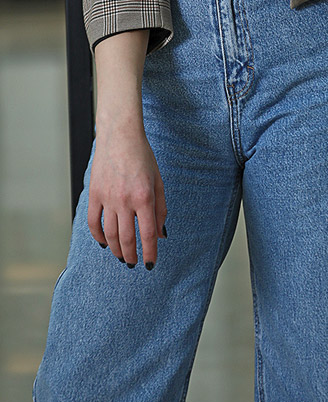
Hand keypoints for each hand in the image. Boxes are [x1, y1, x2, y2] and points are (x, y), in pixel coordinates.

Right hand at [88, 120, 166, 268]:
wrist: (120, 136)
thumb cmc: (142, 156)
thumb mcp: (158, 180)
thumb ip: (160, 208)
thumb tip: (161, 234)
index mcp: (144, 196)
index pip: (147, 234)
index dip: (149, 252)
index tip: (150, 264)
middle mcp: (125, 200)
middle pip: (126, 238)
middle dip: (131, 255)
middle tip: (134, 263)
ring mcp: (107, 198)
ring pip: (109, 234)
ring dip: (116, 249)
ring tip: (121, 257)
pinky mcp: (94, 194)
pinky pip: (93, 222)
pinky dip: (98, 236)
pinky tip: (104, 243)